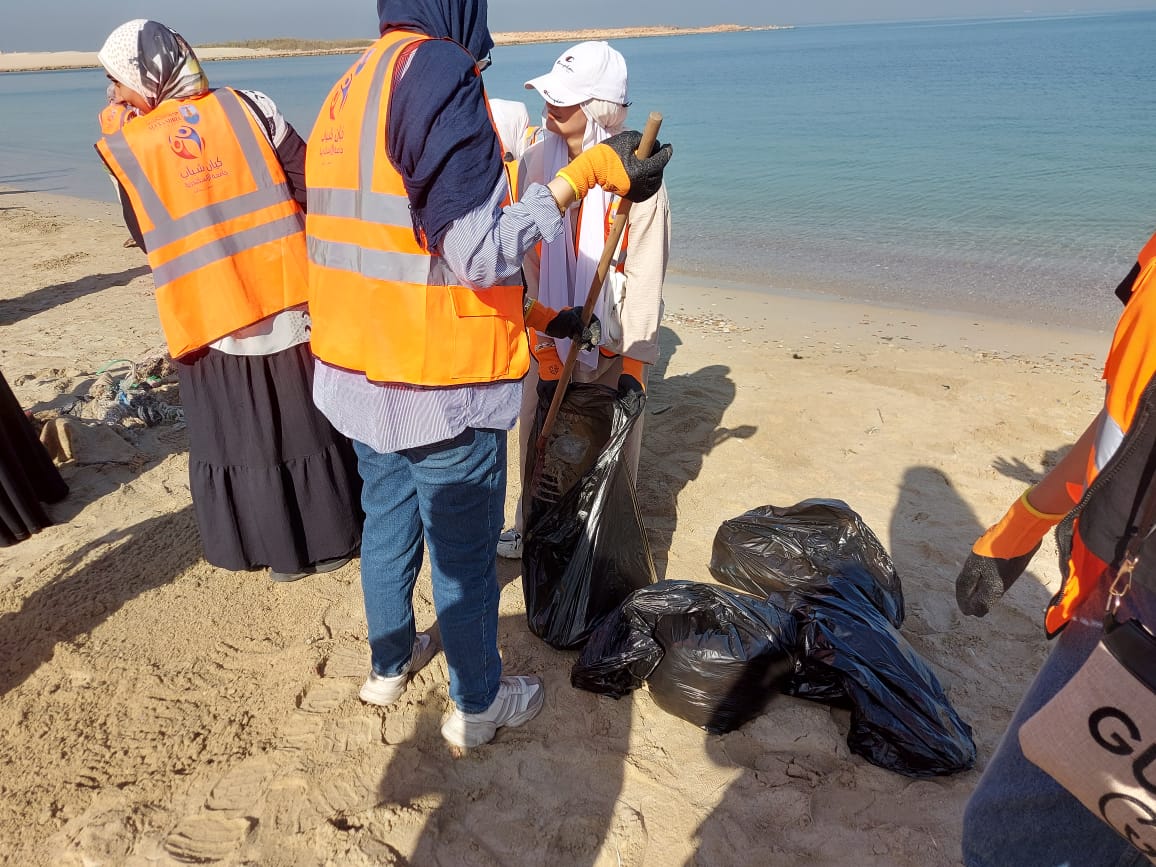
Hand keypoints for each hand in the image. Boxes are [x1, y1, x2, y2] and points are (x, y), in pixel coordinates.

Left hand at [545, 308, 601, 351]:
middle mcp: (582, 319)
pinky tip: (584, 347)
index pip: (594, 320)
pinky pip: (581, 338)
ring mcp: (578, 326)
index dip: (597, 328)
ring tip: (589, 347)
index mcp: (582, 312)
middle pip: (591, 328)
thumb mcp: (572, 322)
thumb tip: (589, 337)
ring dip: (588, 341)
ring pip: (586, 334)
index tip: (596, 336)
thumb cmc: (559, 320)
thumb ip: (581, 328)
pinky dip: (583, 343)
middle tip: (593, 343)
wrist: (548, 325)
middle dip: (593, 336)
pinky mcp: (574, 332)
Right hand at [558, 130, 672, 202]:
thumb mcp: (627, 139)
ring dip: (656, 172)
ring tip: (652, 164)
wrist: (592, 170)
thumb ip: (642, 139)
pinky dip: (650, 182)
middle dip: (660, 161)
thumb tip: (652, 143)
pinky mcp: (634, 196)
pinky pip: (648, 190)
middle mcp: (642, 183)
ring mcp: (638, 191)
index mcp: (642, 169)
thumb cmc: (609, 153)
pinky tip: (646, 175)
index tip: (668, 146)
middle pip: (659, 171)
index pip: (661, 159)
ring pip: (655, 182)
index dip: (666, 151)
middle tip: (657, 154)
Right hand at [955, 489, 1064, 615]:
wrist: (1020, 530)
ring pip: (980, 572)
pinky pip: (990, 566)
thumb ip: (985, 598)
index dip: (963, 600)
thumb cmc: (1007, 558)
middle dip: (970, 594)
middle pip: (969, 579)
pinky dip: (990, 576)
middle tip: (975, 605)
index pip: (962, 587)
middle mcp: (976, 560)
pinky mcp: (998, 550)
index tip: (967, 612)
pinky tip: (999, 578)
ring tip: (986, 594)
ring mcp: (987, 554)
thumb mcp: (996, 583)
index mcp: (972, 568)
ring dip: (980, 585)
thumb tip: (976, 611)